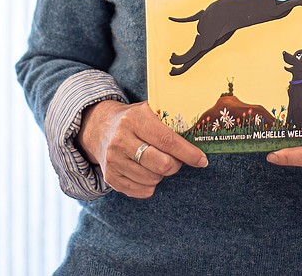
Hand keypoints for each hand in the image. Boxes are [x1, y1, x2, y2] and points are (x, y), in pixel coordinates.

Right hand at [77, 100, 207, 198]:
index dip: (188, 153)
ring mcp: (114, 160)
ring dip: (162, 174)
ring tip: (157, 162)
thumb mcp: (148, 110)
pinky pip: (141, 191)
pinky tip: (147, 171)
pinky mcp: (110, 176)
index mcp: (135, 119)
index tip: (202, 160)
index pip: (167, 140)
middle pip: (161, 164)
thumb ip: (169, 119)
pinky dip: (150, 185)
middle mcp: (121, 140)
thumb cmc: (133, 119)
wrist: (99, 127)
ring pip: (153, 179)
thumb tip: (199, 134)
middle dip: (176, 165)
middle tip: (177, 160)